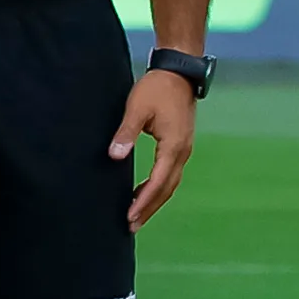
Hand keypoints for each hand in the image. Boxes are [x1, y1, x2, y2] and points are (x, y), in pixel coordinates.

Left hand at [113, 68, 197, 228]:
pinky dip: (159, 187)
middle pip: (167, 188)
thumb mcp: (137, 108)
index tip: (129, 216)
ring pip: (171, 183)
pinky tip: (145, 191)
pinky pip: (171, 174)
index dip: (143, 201)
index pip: (158, 181)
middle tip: (131, 225)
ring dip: (155, 200)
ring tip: (137, 215)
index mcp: (173, 146)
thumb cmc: (157, 88)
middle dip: (149, 208)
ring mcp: (184, 149)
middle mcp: (182, 152)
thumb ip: (126, 133)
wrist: (179, 72)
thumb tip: (115, 156)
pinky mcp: (180, 145)